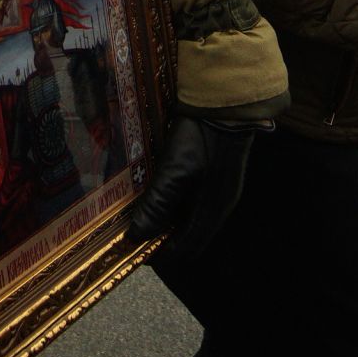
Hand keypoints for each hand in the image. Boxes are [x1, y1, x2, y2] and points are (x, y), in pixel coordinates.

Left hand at [124, 117, 257, 261]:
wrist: (224, 102)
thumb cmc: (200, 139)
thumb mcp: (173, 172)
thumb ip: (156, 205)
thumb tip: (137, 237)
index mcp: (211, 212)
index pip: (185, 250)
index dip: (159, 254)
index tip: (134, 246)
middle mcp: (219, 206)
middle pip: (187, 235)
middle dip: (160, 233)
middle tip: (132, 223)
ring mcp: (220, 189)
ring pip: (189, 216)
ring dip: (165, 215)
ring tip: (140, 204)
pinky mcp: (217, 174)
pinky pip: (193, 198)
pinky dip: (174, 199)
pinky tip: (158, 185)